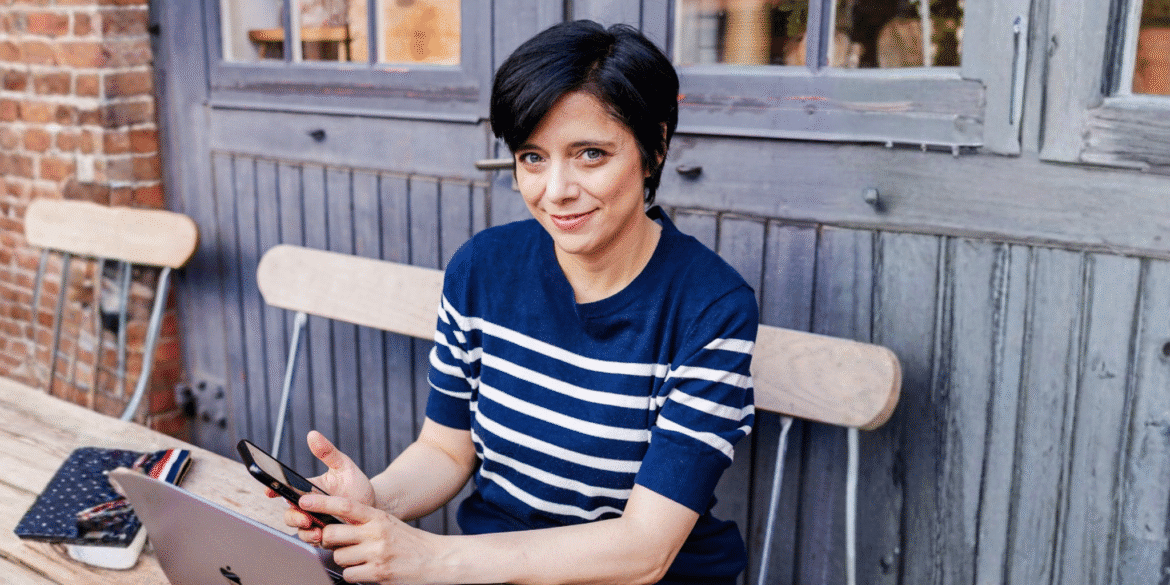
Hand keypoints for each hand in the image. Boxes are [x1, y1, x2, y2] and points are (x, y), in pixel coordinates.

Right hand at [278, 431, 376, 543]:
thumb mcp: (344, 466)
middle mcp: (308, 507)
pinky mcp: (324, 536)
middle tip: (304, 517)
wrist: (373, 506)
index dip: (272, 489)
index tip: (269, 490)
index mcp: (307, 489)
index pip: (284, 489)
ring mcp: (315, 522)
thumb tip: (313, 434)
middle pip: (289, 513)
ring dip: (305, 531)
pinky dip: (317, 540)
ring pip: (300, 530)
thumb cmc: (355, 485)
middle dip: (293, 516)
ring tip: (317, 530)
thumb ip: (328, 452)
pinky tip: (325, 536)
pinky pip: (314, 541)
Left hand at [299, 493, 442, 584]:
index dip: (322, 502)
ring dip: (344, 560)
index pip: (345, 505)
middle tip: (337, 542)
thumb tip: (332, 523)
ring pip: (339, 557)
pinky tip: (366, 570)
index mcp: (378, 517)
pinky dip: (353, 575)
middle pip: (332, 534)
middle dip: (329, 540)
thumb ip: (363, 521)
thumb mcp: (387, 523)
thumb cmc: (408, 541)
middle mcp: (376, 533)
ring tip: (361, 559)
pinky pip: (349, 575)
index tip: (304, 501)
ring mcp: (377, 553)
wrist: (434, 559)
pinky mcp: (378, 573)